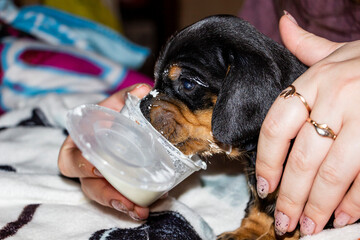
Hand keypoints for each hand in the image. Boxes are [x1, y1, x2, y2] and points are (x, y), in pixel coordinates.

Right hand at [58, 84, 151, 220]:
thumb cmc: (109, 119)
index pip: (69, 161)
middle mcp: (86, 168)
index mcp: (77, 148)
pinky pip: (122, 198)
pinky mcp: (116, 187)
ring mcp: (101, 180)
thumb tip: (143, 90)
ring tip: (140, 211)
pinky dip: (134, 204)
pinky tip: (148, 205)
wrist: (120, 129)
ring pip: (106, 197)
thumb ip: (125, 97)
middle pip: (89, 186)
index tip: (96, 169)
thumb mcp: (114, 107)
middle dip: (107, 196)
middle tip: (125, 201)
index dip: (80, 166)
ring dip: (122, 206)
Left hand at [255, 13, 359, 235]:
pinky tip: (342, 218)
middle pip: (302, 158)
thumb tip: (283, 23)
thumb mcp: (339, 50)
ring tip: (308, 227)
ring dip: (318, 207)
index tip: (263, 186)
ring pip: (332, 173)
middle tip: (285, 222)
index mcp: (316, 81)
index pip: (275, 127)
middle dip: (291, 196)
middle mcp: (338, 98)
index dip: (266, 162)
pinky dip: (354, 203)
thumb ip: (308, 45)